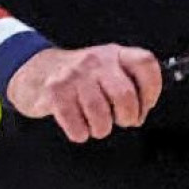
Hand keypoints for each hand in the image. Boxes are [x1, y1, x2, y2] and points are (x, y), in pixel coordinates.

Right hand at [6, 45, 162, 141]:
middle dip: (126, 118)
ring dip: (101, 128)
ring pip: (100, 115)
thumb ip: (129, 83)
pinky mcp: (55, 92)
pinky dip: (80, 133)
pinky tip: (77, 124)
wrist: (36, 71)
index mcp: (114, 54)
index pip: (146, 63)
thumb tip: (142, 111)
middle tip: (118, 120)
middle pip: (125, 95)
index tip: (144, 106)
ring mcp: (74, 75)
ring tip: (94, 123)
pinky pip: (76, 125)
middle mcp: (96, 61)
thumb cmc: (79, 78)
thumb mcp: (106, 70)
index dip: (152, 90)